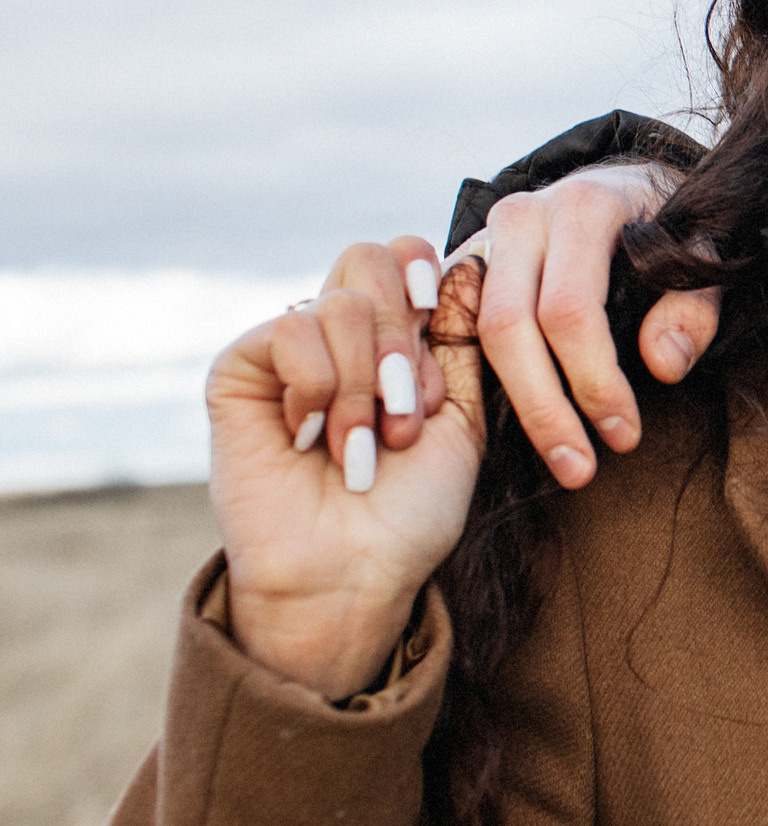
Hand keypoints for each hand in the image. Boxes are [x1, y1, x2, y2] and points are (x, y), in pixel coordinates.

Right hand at [207, 240, 487, 697]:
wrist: (354, 571)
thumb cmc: (413, 508)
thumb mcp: (464, 417)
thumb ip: (465, 339)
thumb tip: (469, 260)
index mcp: (396, 335)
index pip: (406, 254)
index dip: (426, 275)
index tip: (438, 319)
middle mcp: (340, 333)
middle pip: (372, 259)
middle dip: (404, 340)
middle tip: (408, 412)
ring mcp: (288, 348)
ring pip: (338, 302)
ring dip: (366, 383)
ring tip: (366, 446)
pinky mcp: (240, 369)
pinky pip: (289, 330)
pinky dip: (319, 388)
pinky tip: (312, 437)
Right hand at [465, 161, 714, 487]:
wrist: (629, 183)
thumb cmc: (671, 227)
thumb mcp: (701, 256)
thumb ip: (693, 307)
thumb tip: (662, 367)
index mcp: (583, 207)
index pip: (570, 308)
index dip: (594, 381)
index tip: (625, 436)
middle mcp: (522, 217)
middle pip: (507, 326)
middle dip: (543, 408)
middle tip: (580, 470)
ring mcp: (485, 237)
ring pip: (473, 331)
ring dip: (508, 404)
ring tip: (555, 460)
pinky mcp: (464, 263)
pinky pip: (452, 328)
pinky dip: (468, 382)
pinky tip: (501, 429)